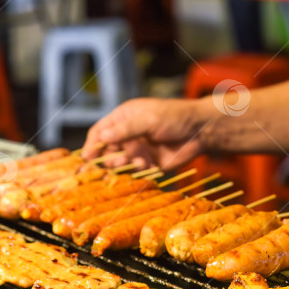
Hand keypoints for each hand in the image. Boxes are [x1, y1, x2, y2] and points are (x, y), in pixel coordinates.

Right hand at [82, 98, 209, 169]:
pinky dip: (139, 169)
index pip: (100, 132)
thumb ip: (125, 130)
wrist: (200, 131)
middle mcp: (128, 135)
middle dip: (107, 158)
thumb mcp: (148, 119)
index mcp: (123, 119)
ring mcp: (138, 149)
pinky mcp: (149, 163)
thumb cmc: (174, 117)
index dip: (92, 145)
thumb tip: (101, 138)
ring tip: (134, 161)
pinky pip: (136, 171)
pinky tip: (147, 164)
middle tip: (115, 162)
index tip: (87, 158)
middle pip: (107, 150)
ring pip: (121, 162)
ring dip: (124, 164)